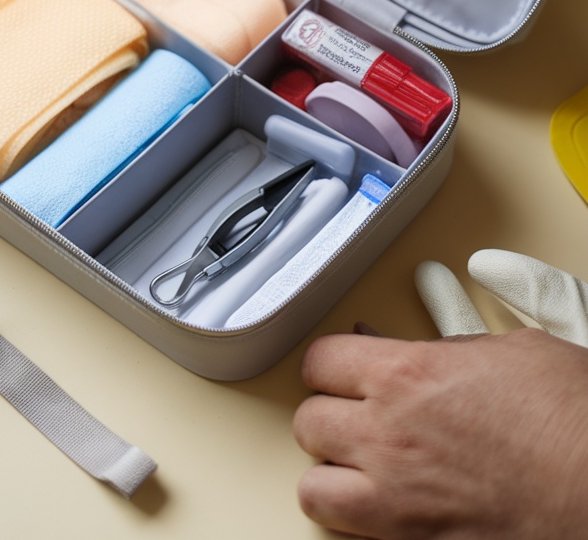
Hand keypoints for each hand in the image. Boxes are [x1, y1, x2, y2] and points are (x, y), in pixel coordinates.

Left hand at [293, 251, 587, 537]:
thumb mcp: (511, 352)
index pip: (321, 359)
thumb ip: (450, 349)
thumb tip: (426, 352)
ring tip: (361, 465)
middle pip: (308, 421)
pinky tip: (386, 506)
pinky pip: (350, 535)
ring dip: (333, 473)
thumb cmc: (571, 421)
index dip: (332, 362)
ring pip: (314, 488)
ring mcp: (396, 501)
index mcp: (407, 375)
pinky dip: (358, 521)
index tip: (344, 366)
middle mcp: (387, 438)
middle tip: (358, 413)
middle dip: (329, 414)